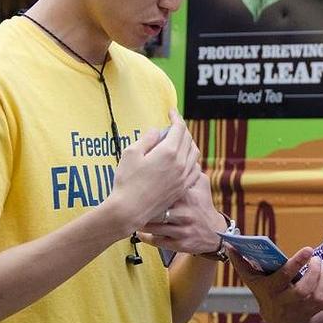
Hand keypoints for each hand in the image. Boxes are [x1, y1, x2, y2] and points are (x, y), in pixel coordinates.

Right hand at [108, 109, 199, 237]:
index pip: (179, 128)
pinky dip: (192, 160)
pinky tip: (184, 160)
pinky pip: (195, 169)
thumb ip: (147, 138)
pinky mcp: (182, 188)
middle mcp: (181, 163)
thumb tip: (158, 131)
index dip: (176, 117)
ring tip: (178, 141)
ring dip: (188, 143)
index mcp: (169, 152)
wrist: (129, 210)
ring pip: (195, 153)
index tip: (171, 112)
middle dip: (181, 129)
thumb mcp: (131, 153)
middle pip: (188, 139)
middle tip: (172, 126)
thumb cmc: (126, 181)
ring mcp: (184, 177)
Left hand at [137, 171, 225, 254]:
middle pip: (154, 208)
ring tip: (135, 216)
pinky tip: (140, 231)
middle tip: (132, 203)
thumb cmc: (203, 205)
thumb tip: (175, 153)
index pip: (162, 188)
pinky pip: (156, 240)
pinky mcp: (179, 243)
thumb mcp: (202, 184)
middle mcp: (185, 213)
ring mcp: (182, 229)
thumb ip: (189, 169)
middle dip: (142, 206)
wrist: (216, 233)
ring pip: (153, 226)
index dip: (147, 187)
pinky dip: (145, 236)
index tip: (138, 184)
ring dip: (141, 222)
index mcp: (187, 195)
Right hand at [228, 246, 322, 322]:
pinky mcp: (315, 311)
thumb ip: (241, 263)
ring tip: (319, 263)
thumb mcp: (252, 279)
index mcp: (270, 291)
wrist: (279, 319)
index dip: (296, 263)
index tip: (308, 249)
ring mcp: (301, 310)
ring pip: (319, 294)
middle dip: (314, 272)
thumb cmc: (264, 291)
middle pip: (304, 290)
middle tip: (316, 257)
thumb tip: (229, 246)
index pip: (284, 277)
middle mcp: (286, 303)